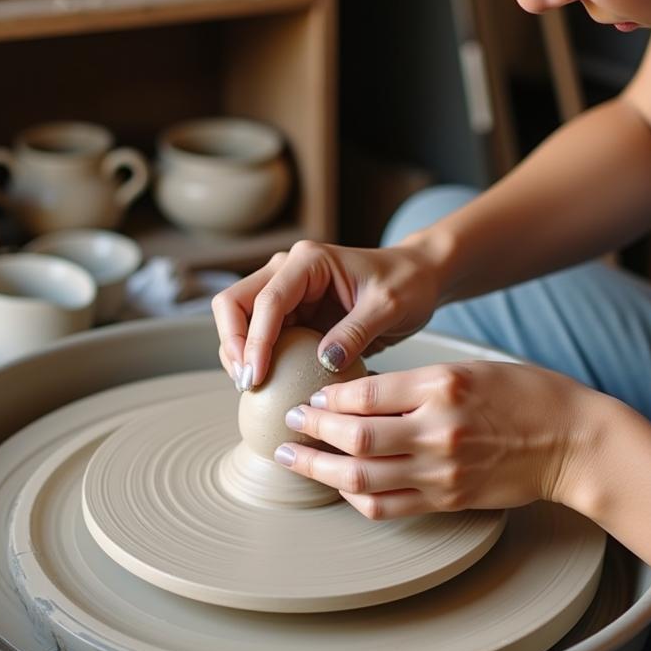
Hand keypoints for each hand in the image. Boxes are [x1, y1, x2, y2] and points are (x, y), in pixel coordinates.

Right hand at [211, 238, 442, 389]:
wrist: (418, 279)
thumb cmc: (407, 284)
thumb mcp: (389, 306)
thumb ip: (357, 331)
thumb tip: (323, 362)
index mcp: (308, 261)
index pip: (267, 299)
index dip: (255, 340)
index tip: (256, 377)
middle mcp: (288, 271)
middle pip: (235, 303)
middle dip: (233, 343)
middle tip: (246, 383)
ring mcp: (287, 292)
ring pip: (241, 320)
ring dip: (239, 353)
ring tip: (251, 389)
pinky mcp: (293, 314)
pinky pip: (261, 336)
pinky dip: (256, 358)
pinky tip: (266, 385)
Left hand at [274, 360, 601, 518]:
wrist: (572, 441)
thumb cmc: (524, 394)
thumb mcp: (468, 369)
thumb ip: (414, 383)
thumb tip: (356, 394)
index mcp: (442, 386)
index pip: (365, 393)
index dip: (327, 397)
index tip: (309, 396)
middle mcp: (439, 429)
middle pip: (354, 436)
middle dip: (312, 430)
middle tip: (288, 423)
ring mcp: (443, 470)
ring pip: (362, 477)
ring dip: (319, 469)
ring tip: (293, 458)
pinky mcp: (449, 499)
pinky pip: (390, 506)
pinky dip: (356, 497)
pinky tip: (340, 486)